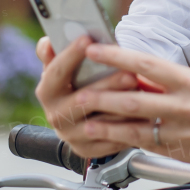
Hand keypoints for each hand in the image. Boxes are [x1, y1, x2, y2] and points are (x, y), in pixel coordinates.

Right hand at [34, 35, 139, 159]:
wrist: (77, 120)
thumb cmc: (73, 85)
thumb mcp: (61, 68)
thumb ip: (53, 53)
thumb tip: (47, 42)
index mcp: (47, 92)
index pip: (56, 72)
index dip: (70, 56)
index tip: (86, 39)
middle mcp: (55, 116)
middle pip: (83, 100)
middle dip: (108, 85)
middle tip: (130, 74)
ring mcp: (71, 135)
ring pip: (101, 123)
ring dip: (123, 108)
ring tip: (142, 93)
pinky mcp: (86, 150)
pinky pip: (110, 141)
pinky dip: (127, 127)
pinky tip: (142, 115)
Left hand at [73, 43, 189, 170]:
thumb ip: (177, 79)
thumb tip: (147, 74)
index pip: (146, 64)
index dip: (117, 57)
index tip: (95, 51)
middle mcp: (185, 107)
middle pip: (134, 100)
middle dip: (103, 97)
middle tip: (80, 93)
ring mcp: (183, 133)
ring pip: (136, 129)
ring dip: (108, 126)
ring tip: (87, 123)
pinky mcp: (183, 154)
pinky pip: (151, 147)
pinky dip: (130, 142)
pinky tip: (115, 140)